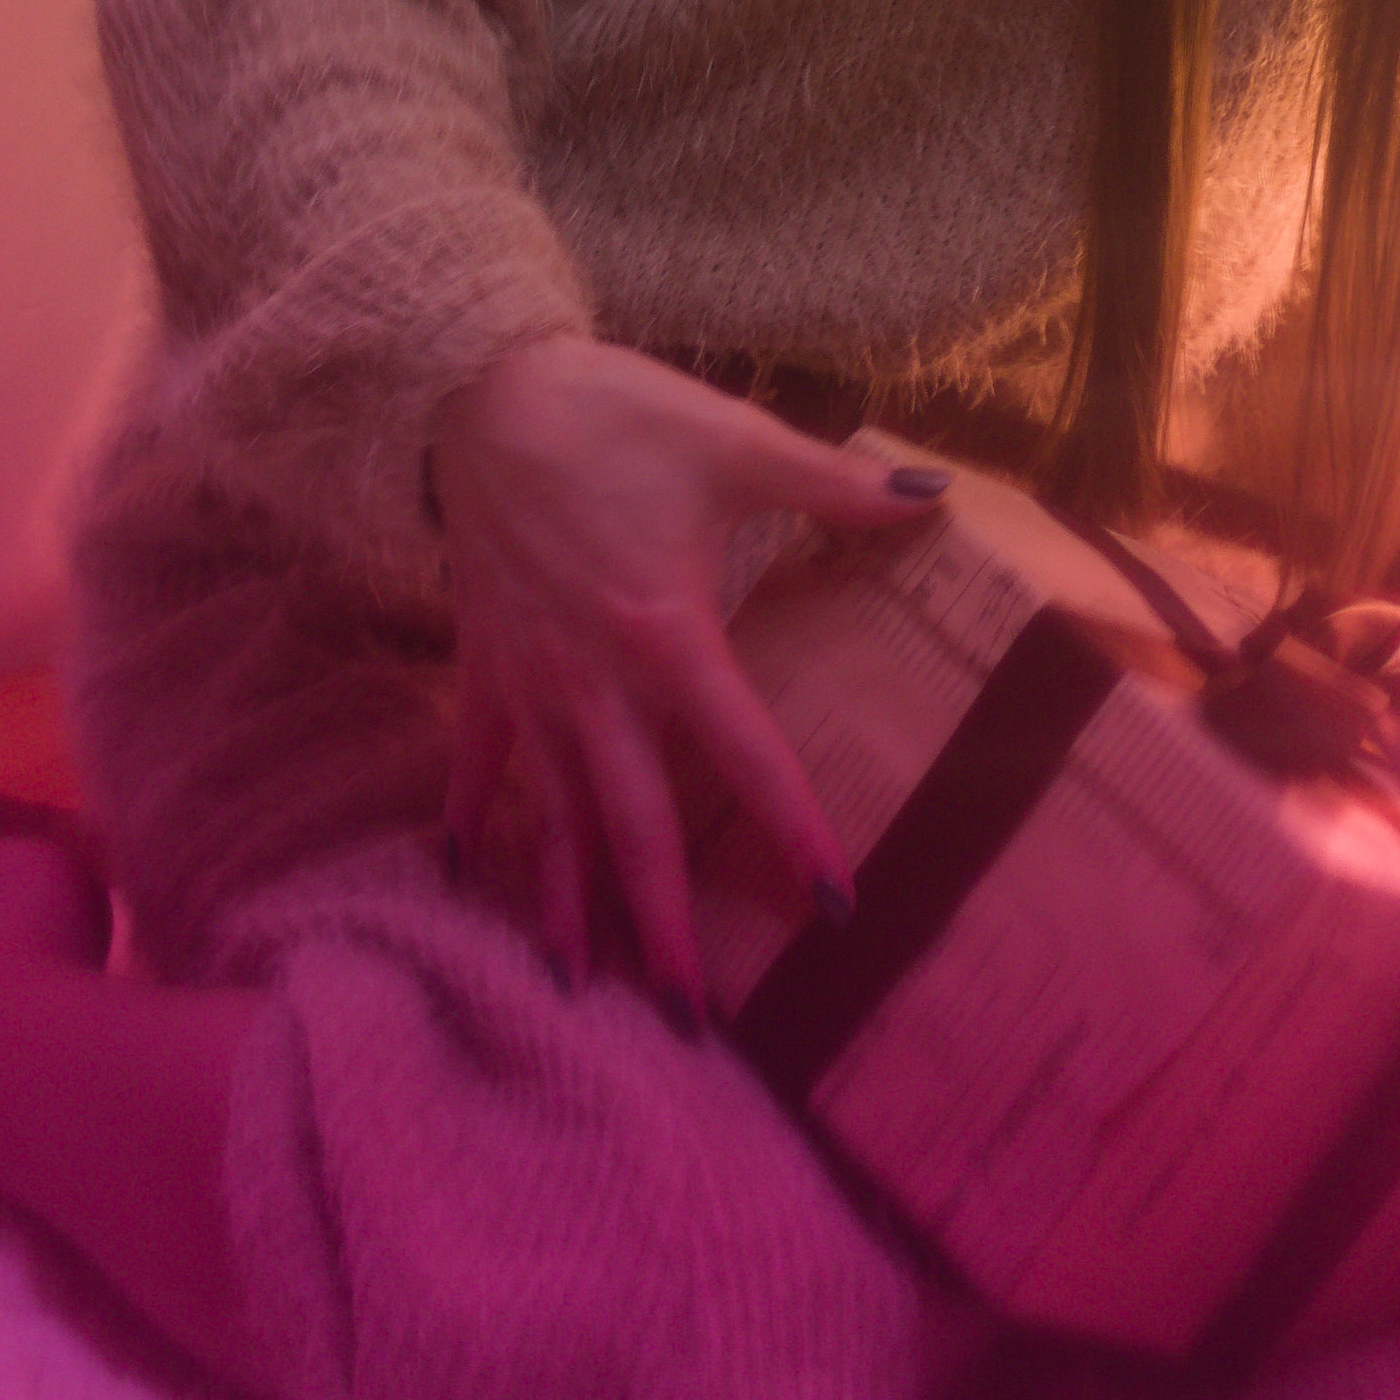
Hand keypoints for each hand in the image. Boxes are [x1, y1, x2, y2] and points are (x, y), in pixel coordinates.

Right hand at [428, 336, 928, 1016]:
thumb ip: (833, 484)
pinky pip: (475, 761)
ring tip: (577, 985)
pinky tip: (467, 877)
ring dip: (566, 901)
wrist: (483, 385)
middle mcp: (592, 679)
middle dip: (660, 922)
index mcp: (665, 634)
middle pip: (634, 823)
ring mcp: (530, 679)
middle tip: (686, 1014)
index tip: (834, 906)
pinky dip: (472, 819)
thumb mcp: (732, 441)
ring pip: (551, 815)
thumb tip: (932, 501)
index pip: (745, 754)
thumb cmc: (615, 414)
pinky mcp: (483, 663)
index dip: (792, 829)